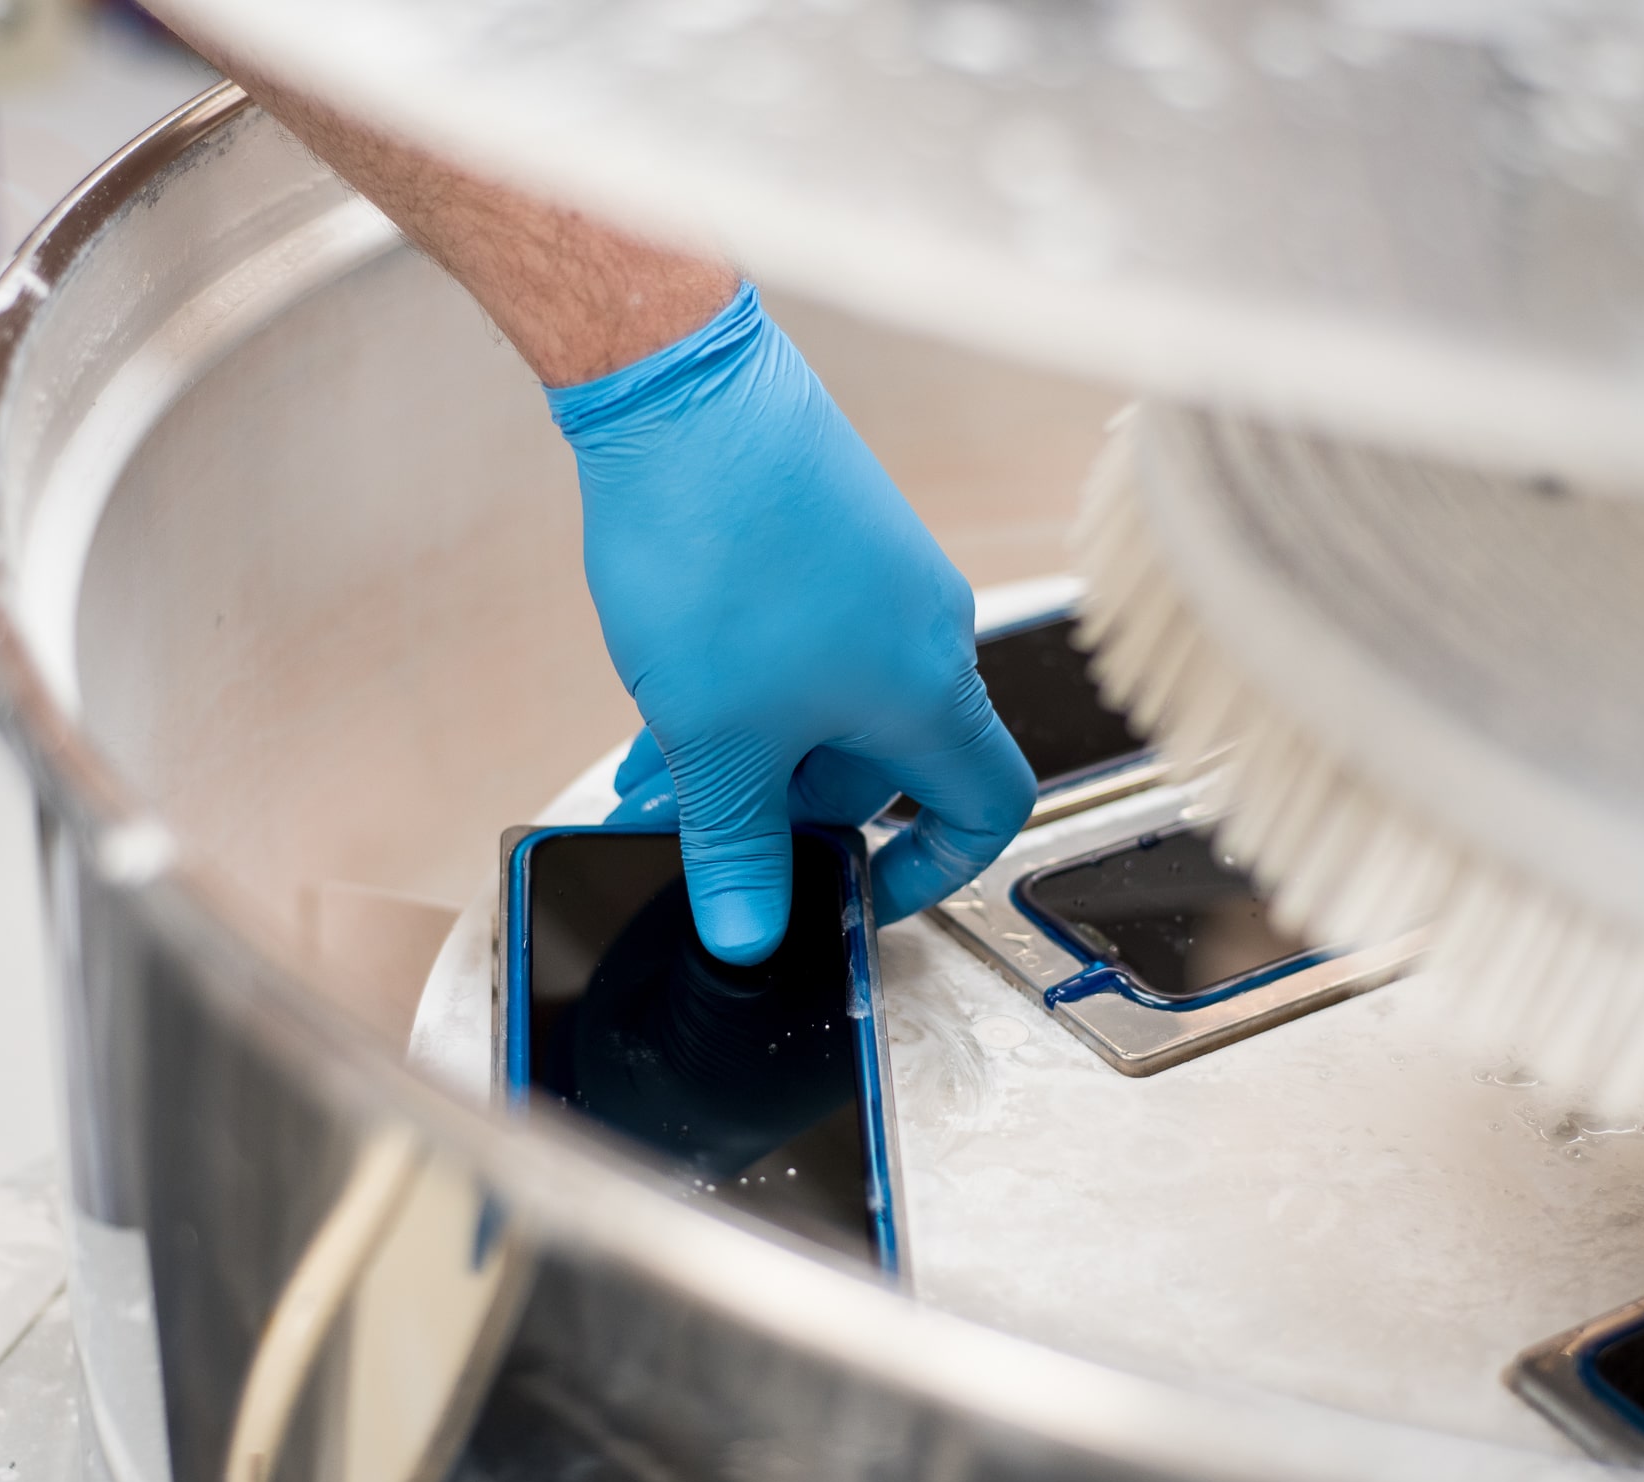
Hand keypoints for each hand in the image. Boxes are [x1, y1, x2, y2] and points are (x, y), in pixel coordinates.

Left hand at [550, 285, 1035, 963]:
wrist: (677, 389)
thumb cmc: (718, 545)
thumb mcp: (714, 737)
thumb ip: (734, 847)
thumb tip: (747, 931)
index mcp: (931, 693)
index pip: (987, 811)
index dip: (934, 874)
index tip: (864, 898)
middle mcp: (926, 631)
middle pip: (888, 763)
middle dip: (791, 811)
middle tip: (708, 835)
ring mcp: (881, 577)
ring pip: (828, 704)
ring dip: (750, 752)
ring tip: (656, 774)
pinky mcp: (833, 537)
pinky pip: (806, 644)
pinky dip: (744, 688)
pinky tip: (662, 699)